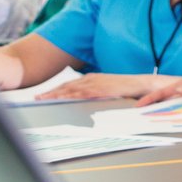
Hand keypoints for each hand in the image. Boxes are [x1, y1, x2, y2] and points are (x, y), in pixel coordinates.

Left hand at [38, 73, 170, 100]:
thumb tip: (89, 103)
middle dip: (51, 92)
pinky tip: (61, 99)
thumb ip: (99, 95)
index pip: (71, 85)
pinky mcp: (101, 89)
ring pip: (71, 88)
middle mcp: (92, 79)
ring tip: (42, 99)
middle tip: (37, 98)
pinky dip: (69, 95)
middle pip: (67, 86)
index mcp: (94, 79)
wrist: (145, 84)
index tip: (44, 95)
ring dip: (55, 93)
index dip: (57, 90)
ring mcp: (96, 83)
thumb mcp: (111, 92)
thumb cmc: (130, 90)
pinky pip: (82, 93)